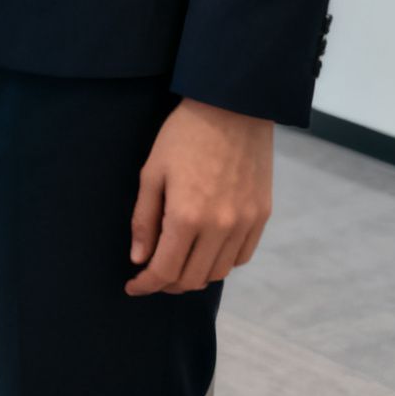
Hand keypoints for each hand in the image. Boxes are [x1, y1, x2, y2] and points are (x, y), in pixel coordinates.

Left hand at [126, 98, 274, 296]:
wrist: (233, 108)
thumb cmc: (183, 136)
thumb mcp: (151, 173)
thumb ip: (144, 219)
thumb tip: (139, 258)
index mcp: (187, 217)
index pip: (165, 271)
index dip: (146, 285)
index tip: (132, 287)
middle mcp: (220, 227)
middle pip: (192, 278)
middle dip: (167, 284)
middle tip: (150, 276)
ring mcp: (245, 223)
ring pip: (219, 272)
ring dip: (194, 276)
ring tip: (175, 265)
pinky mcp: (262, 215)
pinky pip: (241, 256)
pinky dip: (221, 262)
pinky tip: (204, 252)